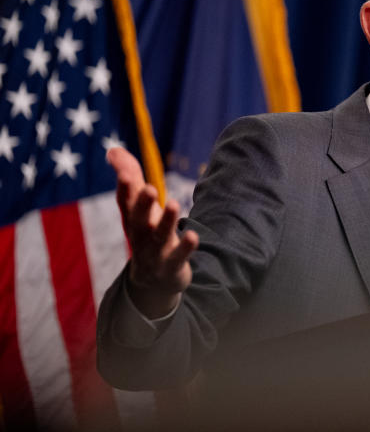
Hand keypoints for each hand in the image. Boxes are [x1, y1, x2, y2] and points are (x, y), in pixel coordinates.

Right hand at [107, 147, 198, 318]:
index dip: (124, 189)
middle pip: (139, 220)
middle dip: (143, 205)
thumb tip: (113, 150)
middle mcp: (141, 235)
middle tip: (148, 188)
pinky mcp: (172, 266)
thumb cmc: (146, 234)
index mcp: (132, 219)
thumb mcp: (137, 207)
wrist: (152, 281)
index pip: (125, 203)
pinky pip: (178, 258)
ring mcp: (155, 252)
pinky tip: (194, 236)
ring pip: (160, 236)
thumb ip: (129, 177)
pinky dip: (185, 248)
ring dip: (166, 221)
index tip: (124, 174)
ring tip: (174, 204)